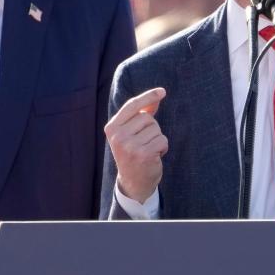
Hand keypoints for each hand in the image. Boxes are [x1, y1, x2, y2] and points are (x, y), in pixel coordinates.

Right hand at [104, 88, 167, 203]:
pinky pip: (162, 140)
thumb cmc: (133, 154)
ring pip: (156, 129)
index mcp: (112, 128)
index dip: (148, 96)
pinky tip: (154, 156)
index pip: (132, 106)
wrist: (133, 182)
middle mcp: (118, 136)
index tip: (162, 91)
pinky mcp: (143, 154)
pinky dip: (163, 147)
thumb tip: (156, 97)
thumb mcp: (130, 133)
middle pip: (147, 118)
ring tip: (148, 150)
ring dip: (157, 139)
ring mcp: (130, 146)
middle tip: (144, 143)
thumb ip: (140, 115)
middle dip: (152, 128)